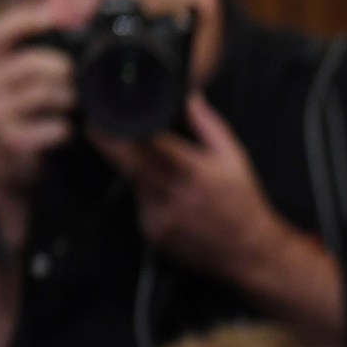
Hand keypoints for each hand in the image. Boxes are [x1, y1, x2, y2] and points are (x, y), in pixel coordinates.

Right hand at [0, 6, 75, 200]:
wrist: (4, 163)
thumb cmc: (23, 114)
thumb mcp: (24, 81)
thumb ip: (41, 52)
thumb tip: (68, 13)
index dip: (24, 21)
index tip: (52, 16)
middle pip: (31, 64)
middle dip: (62, 68)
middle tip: (78, 77)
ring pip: (44, 94)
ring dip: (69, 98)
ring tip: (75, 104)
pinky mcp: (11, 140)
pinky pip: (52, 128)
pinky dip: (67, 129)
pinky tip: (67, 131)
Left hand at [90, 94, 289, 274]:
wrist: (249, 251)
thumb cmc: (243, 200)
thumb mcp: (234, 156)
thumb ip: (207, 124)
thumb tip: (187, 95)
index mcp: (192, 169)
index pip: (145, 142)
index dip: (122, 127)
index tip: (107, 113)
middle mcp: (171, 193)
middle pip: (126, 161)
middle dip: (108, 142)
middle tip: (97, 126)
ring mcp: (159, 216)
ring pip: (134, 183)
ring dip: (137, 172)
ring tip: (165, 173)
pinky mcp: (154, 232)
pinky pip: (141, 205)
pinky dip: (149, 198)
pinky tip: (172, 201)